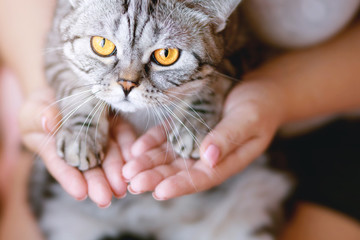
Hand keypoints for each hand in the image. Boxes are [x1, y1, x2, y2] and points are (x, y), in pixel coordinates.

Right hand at [19, 86, 135, 206]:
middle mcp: (81, 147)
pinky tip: (134, 159)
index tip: (80, 192)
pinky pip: (125, 137)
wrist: (63, 88)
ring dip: (116, 171)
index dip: (70, 179)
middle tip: (105, 198)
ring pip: (109, 155)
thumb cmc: (41, 105)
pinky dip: (129, 148)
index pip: (62, 165)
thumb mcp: (32, 110)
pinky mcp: (116, 124)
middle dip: (97, 183)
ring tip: (122, 185)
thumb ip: (38, 117)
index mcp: (56, 148)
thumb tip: (50, 122)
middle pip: (89, 167)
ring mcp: (100, 136)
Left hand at [122, 78, 284, 199]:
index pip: (201, 178)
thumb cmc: (261, 105)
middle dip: (156, 177)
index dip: (180, 186)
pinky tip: (137, 147)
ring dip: (148, 163)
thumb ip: (229, 137)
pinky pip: (166, 137)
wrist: (260, 89)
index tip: (159, 192)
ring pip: (168, 156)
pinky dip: (152, 142)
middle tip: (133, 182)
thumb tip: (207, 157)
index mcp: (226, 161)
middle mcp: (207, 155)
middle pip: (179, 171)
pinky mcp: (186, 125)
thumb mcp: (249, 120)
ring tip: (128, 169)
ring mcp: (195, 140)